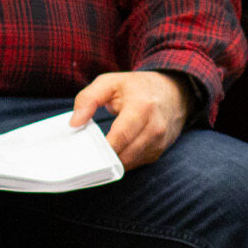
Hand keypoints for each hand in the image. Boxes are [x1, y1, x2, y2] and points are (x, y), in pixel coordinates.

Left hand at [72, 71, 188, 169]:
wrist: (173, 93)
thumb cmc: (138, 88)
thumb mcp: (110, 83)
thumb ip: (88, 99)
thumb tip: (74, 123)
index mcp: (142, 107)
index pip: (121, 136)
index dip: (102, 148)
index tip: (85, 153)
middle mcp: (155, 127)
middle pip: (124, 154)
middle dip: (103, 158)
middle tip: (85, 157)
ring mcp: (159, 142)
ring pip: (129, 163)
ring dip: (112, 162)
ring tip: (96, 155)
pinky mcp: (158, 152)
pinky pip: (135, 164)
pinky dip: (122, 161)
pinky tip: (113, 153)